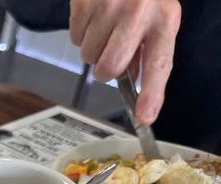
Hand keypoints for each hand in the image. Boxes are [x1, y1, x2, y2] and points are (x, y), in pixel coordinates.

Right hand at [69, 0, 180, 123]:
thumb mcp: (157, 14)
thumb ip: (148, 49)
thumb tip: (134, 79)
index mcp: (163, 19)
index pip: (159, 63)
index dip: (152, 93)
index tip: (145, 116)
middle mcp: (139, 14)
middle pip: (109, 68)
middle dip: (103, 68)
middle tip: (109, 52)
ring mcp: (110, 8)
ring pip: (88, 56)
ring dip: (92, 47)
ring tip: (104, 24)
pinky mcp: (86, 4)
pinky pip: (75, 37)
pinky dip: (81, 31)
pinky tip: (94, 15)